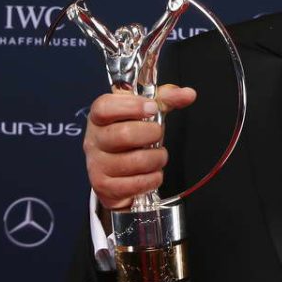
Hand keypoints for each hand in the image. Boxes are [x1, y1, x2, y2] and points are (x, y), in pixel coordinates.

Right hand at [83, 84, 196, 209]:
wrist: (116, 173)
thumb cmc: (130, 138)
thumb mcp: (145, 115)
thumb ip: (165, 100)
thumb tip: (188, 94)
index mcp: (99, 118)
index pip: (105, 107)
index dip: (131, 106)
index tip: (152, 108)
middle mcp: (94, 141)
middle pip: (124, 134)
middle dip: (152, 134)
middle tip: (158, 135)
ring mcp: (97, 165)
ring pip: (135, 161)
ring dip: (156, 159)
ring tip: (157, 156)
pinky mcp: (104, 187)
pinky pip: (136, 183)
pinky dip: (152, 179)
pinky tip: (151, 174)